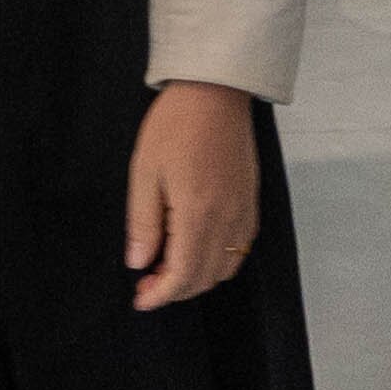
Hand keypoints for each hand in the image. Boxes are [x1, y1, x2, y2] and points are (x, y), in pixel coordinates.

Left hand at [124, 79, 260, 311]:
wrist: (215, 90)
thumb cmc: (176, 124)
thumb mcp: (144, 172)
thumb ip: (142, 223)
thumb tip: (139, 262)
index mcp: (197, 213)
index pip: (182, 276)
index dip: (159, 296)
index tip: (140, 299)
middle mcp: (227, 218)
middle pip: (206, 278)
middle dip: (175, 289)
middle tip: (148, 280)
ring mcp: (244, 210)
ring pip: (226, 267)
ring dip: (198, 276)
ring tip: (170, 262)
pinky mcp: (252, 200)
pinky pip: (240, 246)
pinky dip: (220, 259)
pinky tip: (197, 245)